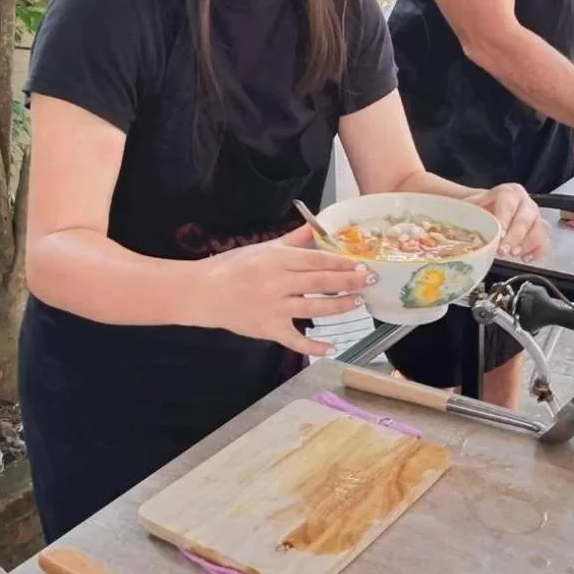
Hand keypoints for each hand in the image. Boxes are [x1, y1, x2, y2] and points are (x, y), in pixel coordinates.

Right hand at [190, 226, 369, 355]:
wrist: (203, 293)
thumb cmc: (232, 267)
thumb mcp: (262, 248)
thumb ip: (292, 240)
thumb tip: (315, 226)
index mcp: (276, 260)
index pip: (316, 260)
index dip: (341, 262)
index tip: (360, 263)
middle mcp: (277, 283)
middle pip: (320, 283)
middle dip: (349, 281)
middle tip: (370, 280)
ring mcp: (274, 308)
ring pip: (314, 309)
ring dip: (339, 306)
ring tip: (358, 302)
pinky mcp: (269, 329)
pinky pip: (295, 340)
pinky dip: (313, 346)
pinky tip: (332, 347)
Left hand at [465, 183, 548, 260]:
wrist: (488, 209)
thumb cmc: (480, 209)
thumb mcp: (471, 207)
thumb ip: (469, 215)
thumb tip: (458, 229)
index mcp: (509, 192)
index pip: (509, 202)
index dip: (504, 219)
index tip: (498, 235)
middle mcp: (525, 202)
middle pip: (526, 218)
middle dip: (515, 237)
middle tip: (504, 250)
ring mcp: (536, 216)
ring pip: (540, 229)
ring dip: (528, 244)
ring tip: (514, 255)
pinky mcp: (541, 231)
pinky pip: (546, 241)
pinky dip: (538, 252)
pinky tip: (525, 258)